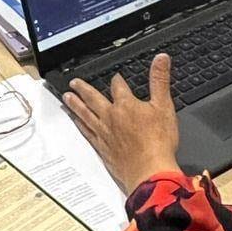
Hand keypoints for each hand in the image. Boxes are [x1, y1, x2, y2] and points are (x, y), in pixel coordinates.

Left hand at [64, 55, 181, 189]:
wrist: (149, 171)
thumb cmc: (158, 142)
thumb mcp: (164, 106)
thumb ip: (160, 80)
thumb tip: (161, 59)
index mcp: (125, 105)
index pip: (118, 86)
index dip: (117, 80)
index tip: (115, 77)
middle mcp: (111, 117)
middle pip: (93, 98)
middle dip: (84, 89)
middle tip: (73, 82)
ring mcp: (104, 133)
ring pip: (86, 114)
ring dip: (76, 104)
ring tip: (67, 97)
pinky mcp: (102, 149)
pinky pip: (87, 133)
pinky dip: (81, 125)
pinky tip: (76, 122)